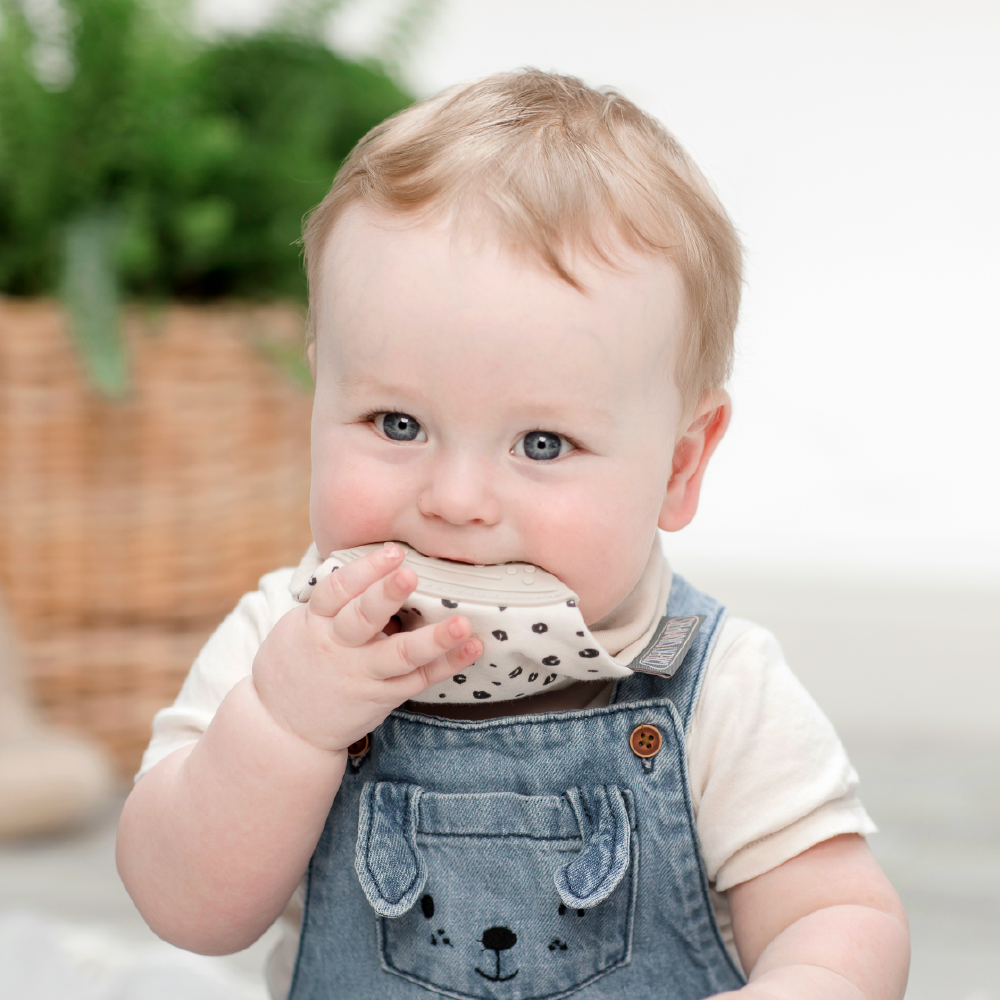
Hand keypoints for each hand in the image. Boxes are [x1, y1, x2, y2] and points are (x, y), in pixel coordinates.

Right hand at [253, 544, 481, 751]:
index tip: (393, 551)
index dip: (365, 569)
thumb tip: (373, 563)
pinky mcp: (381, 697)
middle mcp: (337, 648)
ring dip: (433, 639)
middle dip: (387, 595)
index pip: (337, 590)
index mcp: (315, 622)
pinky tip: (471, 648)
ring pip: (398, 655)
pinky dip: (447, 664)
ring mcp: (361, 675)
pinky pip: (417, 680)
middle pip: (363, 618)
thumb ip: (333, 601)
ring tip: (461, 623)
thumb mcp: (300, 625)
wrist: (283, 726)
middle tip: (411, 574)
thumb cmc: (299, 661)